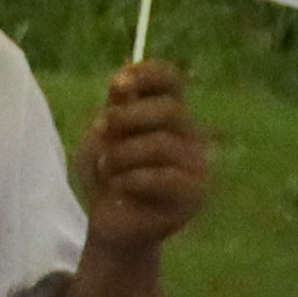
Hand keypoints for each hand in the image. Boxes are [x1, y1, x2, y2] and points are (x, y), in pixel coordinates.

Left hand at [79, 60, 211, 250]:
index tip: (118, 85)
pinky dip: (131, 180)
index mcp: (167, 113)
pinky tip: (120, 188)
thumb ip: (115, 107)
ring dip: (121, 155)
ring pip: (162, 144)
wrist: (111, 222)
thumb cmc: (107, 175)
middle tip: (103, 130)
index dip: (148, 74)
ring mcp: (196, 165)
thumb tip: (125, 74)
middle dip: (127, 117)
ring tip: (108, 169)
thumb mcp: (101, 136)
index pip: (171, 80)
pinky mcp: (194, 195)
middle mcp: (189, 135)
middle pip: (171, 109)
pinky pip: (163, 177)